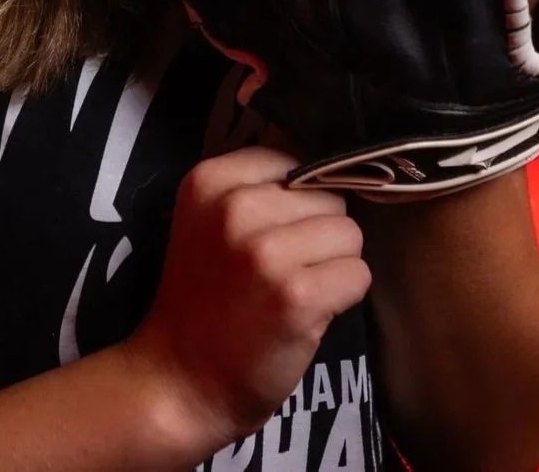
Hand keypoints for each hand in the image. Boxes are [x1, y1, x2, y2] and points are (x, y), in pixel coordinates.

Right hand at [120, 145, 370, 455]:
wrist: (179, 381)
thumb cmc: (204, 300)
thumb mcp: (209, 222)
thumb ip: (255, 187)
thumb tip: (330, 161)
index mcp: (209, 180)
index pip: (295, 156)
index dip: (300, 194)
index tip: (279, 228)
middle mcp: (236, 207)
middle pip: (328, 193)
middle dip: (319, 230)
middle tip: (285, 267)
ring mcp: (266, 251)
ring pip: (349, 233)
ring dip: (335, 263)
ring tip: (297, 289)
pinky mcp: (297, 295)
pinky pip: (358, 274)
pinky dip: (345, 295)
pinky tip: (310, 312)